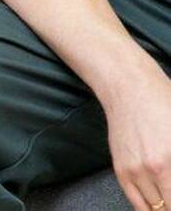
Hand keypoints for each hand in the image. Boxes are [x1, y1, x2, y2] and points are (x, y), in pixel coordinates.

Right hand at [102, 59, 170, 210]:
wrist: (129, 88)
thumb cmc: (163, 103)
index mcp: (169, 162)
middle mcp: (151, 171)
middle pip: (167, 206)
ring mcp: (133, 172)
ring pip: (153, 209)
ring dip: (164, 206)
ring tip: (168, 200)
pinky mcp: (121, 170)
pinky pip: (136, 202)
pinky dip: (148, 207)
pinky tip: (158, 204)